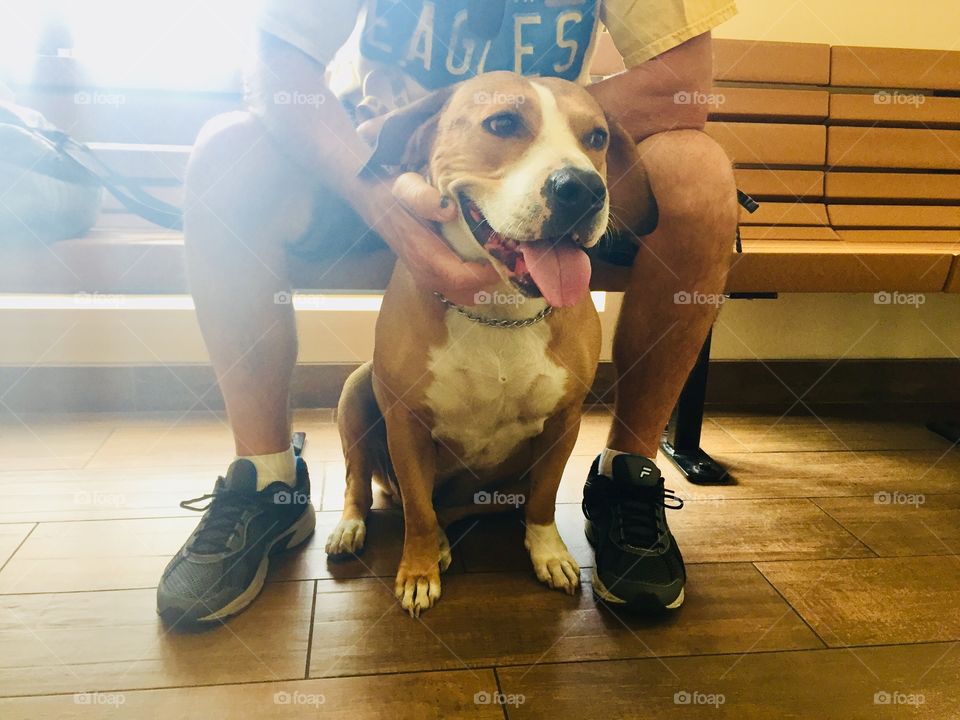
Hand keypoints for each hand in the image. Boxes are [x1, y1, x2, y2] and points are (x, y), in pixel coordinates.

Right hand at [360, 173, 498, 304]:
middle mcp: (427, 275)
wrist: (375, 202)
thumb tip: (449, 209)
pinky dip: (477, 284)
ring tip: (502, 260)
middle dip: (494, 279)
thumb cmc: (393, 193)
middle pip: (470, 293)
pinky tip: (486, 262)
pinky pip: (460, 291)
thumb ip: (422, 197)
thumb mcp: (405, 186)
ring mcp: (429, 280)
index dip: (489, 272)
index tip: (508, 255)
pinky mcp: (431, 279)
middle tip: (511, 258)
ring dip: (487, 283)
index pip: (464, 278)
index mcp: (425, 256)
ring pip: (466, 296)